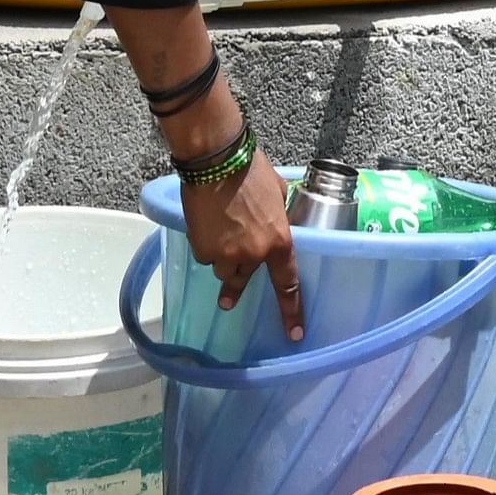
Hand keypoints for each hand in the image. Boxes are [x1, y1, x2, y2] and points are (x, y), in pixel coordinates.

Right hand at [157, 75, 303, 337]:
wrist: (216, 161)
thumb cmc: (252, 171)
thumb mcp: (279, 194)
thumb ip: (280, 217)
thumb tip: (279, 223)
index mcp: (278, 242)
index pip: (288, 284)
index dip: (291, 311)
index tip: (294, 333)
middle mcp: (253, 254)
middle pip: (244, 278)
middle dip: (238, 280)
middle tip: (230, 295)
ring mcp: (225, 254)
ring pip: (223, 269)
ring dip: (223, 259)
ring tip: (217, 234)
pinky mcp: (201, 248)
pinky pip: (205, 256)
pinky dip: (206, 245)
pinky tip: (206, 224)